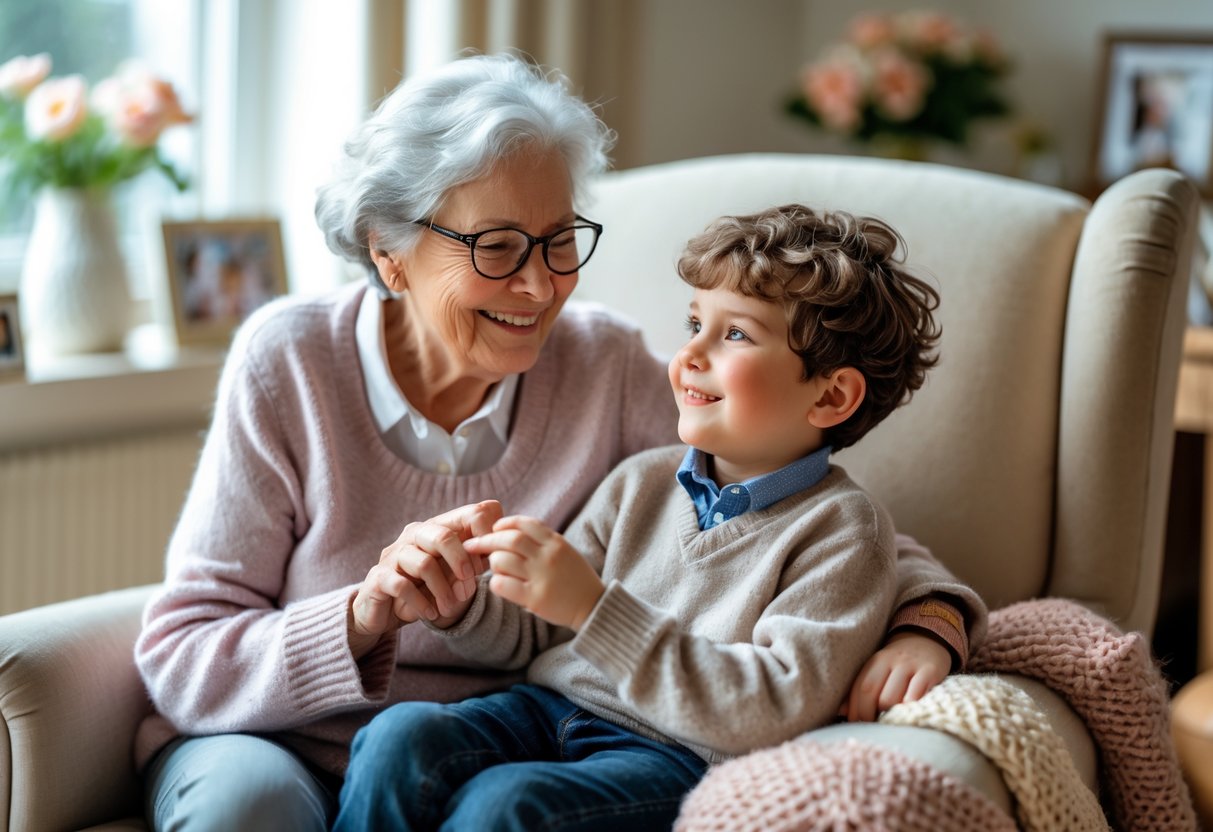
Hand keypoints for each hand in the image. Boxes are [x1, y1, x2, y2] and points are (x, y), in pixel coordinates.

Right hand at [349, 500, 502, 656]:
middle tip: (470, 585)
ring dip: (443, 591)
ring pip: (424, 564)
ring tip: (450, 608)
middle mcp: (414, 535)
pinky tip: (431, 615)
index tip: (491, 562)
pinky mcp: (378, 577)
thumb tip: (496, 554)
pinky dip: (421, 603)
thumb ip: (475, 561)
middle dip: (462, 562)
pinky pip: (402, 586)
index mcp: (439, 527)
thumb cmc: (426, 589)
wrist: (386, 613)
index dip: (485, 535)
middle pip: (443, 535)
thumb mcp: (455, 575)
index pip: (469, 513)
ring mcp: (394, 554)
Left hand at [464, 516, 604, 629]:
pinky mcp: (535, 599)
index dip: (504, 523)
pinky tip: (499, 584)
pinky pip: (503, 584)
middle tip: (472, 545)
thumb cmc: (576, 578)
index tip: (494, 528)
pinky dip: (495, 582)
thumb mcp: (565, 552)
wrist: (593, 606)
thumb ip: (543, 541)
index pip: (525, 523)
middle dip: (486, 540)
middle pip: (509, 539)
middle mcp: (549, 557)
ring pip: (502, 560)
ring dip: (492, 562)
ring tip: (495, 568)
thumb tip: (511, 531)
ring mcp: (542, 577)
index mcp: (556, 543)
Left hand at [840, 630, 950, 721]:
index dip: (855, 709)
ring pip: (892, 697)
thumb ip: (861, 689)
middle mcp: (891, 661)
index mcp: (876, 662)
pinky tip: (908, 714)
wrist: (928, 640)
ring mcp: (911, 665)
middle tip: (872, 728)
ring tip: (890, 722)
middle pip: (872, 692)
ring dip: (888, 714)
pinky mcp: (930, 671)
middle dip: (868, 715)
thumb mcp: (879, 670)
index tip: (856, 725)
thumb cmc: (899, 664)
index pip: (860, 688)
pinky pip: (916, 694)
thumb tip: (841, 711)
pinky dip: (909, 707)